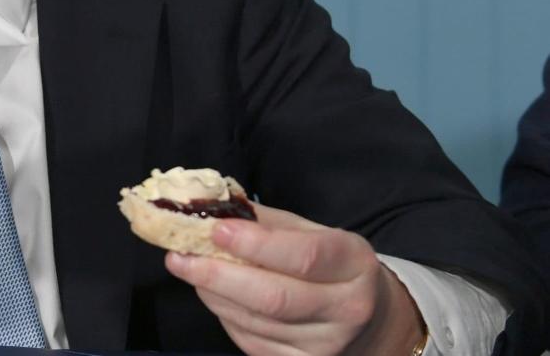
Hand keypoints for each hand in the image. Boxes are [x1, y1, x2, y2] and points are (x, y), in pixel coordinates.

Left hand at [165, 203, 425, 355]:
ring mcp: (326, 345)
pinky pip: (250, 340)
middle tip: (178, 257)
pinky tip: (214, 294)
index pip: (304, 256)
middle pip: (274, 298)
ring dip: (212, 293)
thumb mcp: (313, 232)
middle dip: (217, 275)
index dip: (255, 244)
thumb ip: (264, 222)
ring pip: (255, 321)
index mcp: (353, 263)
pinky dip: (224, 315)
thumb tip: (208, 208)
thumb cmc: (331, 265)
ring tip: (189, 269)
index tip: (214, 229)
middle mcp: (347, 309)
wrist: (372, 319)